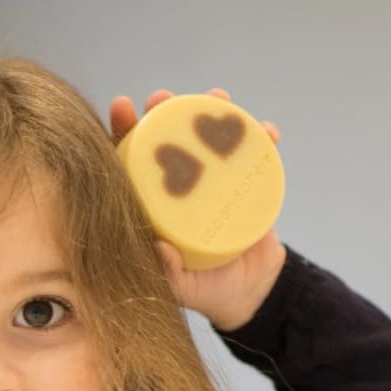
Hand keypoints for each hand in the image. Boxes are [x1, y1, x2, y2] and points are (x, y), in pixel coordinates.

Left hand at [109, 88, 285, 330]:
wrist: (250, 293)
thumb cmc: (202, 288)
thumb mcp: (180, 286)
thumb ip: (167, 273)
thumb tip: (158, 248)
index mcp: (152, 201)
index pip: (130, 160)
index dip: (122, 131)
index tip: (121, 105)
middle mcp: (180, 184)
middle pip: (168, 138)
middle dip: (163, 110)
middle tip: (162, 97)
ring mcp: (214, 180)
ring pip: (212, 136)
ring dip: (214, 111)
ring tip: (217, 98)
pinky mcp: (248, 183)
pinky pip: (257, 154)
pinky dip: (264, 139)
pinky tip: (268, 132)